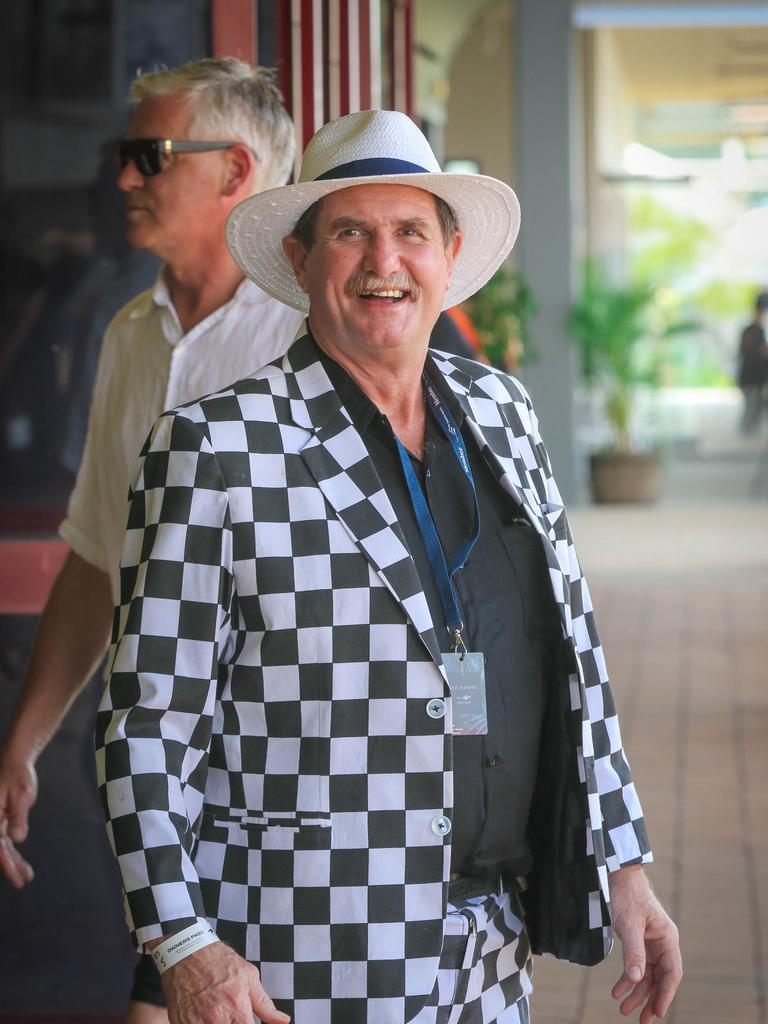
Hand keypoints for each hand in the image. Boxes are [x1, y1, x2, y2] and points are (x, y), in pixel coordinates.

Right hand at [0, 753, 36, 885]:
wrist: (15, 759)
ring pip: (1, 847)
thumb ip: (18, 816)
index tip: (16, 877)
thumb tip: (18, 838)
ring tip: (26, 877)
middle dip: (9, 867)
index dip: (5, 863)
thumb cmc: (18, 774)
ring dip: (12, 862)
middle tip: (21, 882)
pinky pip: (4, 840)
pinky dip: (13, 852)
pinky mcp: (0, 820)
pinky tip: (22, 863)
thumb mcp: (22, 794)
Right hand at [161, 940, 289, 1023]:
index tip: (248, 1021)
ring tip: (221, 1015)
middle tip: (234, 1016)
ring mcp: (196, 1023)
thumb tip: (283, 1021)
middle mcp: (217, 1018)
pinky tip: (205, 1015)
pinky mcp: (181, 1023)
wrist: (186, 950)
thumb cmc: (219, 960)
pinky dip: (202, 1023)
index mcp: (237, 1007)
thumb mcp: (248, 975)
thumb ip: (265, 1003)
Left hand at [609, 866, 681, 1022]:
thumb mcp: (629, 924)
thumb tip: (637, 980)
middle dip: (650, 1000)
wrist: (617, 876)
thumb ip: (634, 951)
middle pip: (660, 978)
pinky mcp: (639, 943)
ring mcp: (651, 944)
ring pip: (648, 976)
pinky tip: (617, 991)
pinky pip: (637, 966)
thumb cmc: (627, 896)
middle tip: (641, 1020)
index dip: (665, 994)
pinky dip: (628, 979)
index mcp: (668, 938)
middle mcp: (663, 943)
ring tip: (623, 1009)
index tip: (657, 1012)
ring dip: (637, 993)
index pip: (672, 973)